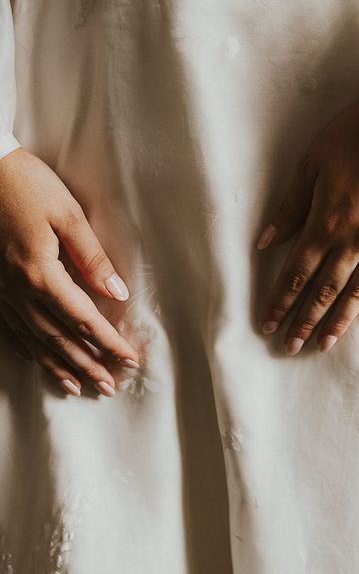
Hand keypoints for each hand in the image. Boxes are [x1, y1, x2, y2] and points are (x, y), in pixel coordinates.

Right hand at [0, 149, 139, 396]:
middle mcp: (18, 290)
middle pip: (59, 338)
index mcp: (42, 273)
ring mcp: (1, 291)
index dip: (109, 342)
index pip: (85, 319)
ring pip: (33, 339)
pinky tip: (38, 361)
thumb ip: (93, 258)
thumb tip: (117, 294)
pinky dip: (28, 349)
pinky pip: (10, 328)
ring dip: (59, 365)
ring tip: (80, 386)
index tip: (130, 360)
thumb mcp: (68, 215)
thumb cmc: (28, 186)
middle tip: (109, 387)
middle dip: (87, 364)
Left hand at [257, 89, 358, 354]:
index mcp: (325, 222)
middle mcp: (353, 241)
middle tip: (291, 347)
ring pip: (358, 291)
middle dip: (305, 319)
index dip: (281, 301)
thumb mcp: (311, 164)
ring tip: (325, 343)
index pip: (296, 273)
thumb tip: (266, 242)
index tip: (268, 325)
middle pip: (324, 290)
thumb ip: (290, 206)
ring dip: (340, 319)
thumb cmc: (355, 136)